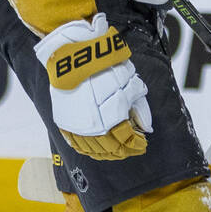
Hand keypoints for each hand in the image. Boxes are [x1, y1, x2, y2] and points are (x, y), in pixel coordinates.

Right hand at [34, 13, 152, 159]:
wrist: (72, 58)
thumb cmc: (102, 67)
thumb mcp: (127, 81)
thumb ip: (137, 104)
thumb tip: (146, 126)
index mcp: (111, 117)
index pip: (127, 139)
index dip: (137, 144)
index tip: (143, 143)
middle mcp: (93, 126)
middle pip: (112, 148)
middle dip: (125, 150)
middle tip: (133, 149)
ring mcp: (76, 126)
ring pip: (94, 150)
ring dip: (108, 153)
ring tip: (117, 152)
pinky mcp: (64, 123)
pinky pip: (76, 144)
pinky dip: (88, 150)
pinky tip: (96, 151)